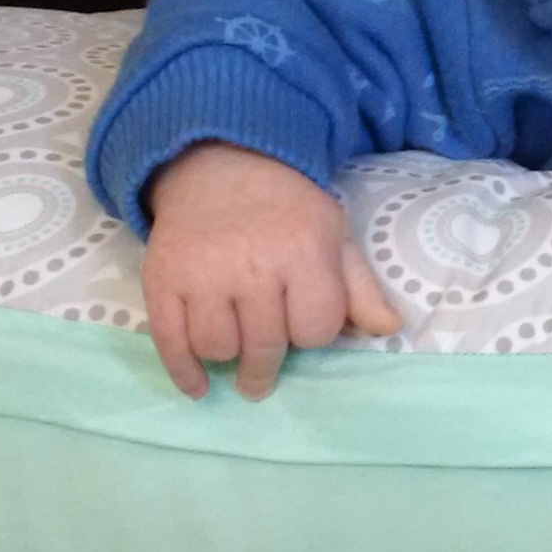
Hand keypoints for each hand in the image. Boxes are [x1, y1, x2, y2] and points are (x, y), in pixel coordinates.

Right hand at [140, 142, 402, 399]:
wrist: (221, 165)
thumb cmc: (287, 210)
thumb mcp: (334, 236)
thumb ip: (360, 287)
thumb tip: (389, 330)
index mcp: (303, 252)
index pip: (315, 329)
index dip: (312, 334)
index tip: (303, 324)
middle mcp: (252, 265)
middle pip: (265, 345)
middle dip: (266, 368)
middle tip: (261, 378)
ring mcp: (203, 274)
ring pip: (216, 347)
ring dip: (227, 357)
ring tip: (233, 348)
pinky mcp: (163, 279)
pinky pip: (169, 341)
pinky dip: (185, 371)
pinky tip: (199, 386)